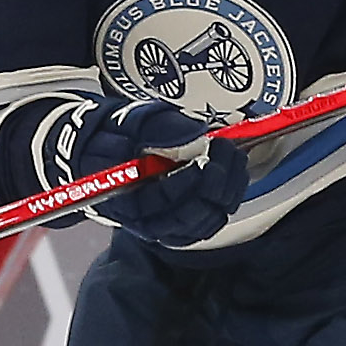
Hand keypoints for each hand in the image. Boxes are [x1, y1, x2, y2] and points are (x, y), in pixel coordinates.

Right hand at [67, 95, 246, 245]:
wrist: (112, 148)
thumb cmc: (118, 137)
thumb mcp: (132, 122)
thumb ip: (160, 127)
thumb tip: (194, 133)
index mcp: (125, 199)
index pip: (158, 202)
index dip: (184, 181)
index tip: (204, 155)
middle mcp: (146, 220)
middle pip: (187, 218)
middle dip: (214, 183)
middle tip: (225, 151)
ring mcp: (166, 223)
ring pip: (205, 221)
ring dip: (227, 190)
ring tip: (232, 157)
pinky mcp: (183, 221)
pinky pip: (212, 221)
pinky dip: (228, 199)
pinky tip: (233, 175)